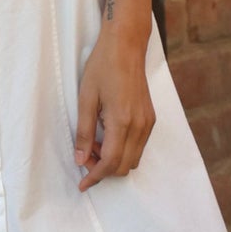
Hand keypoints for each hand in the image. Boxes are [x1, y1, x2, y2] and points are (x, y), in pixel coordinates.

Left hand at [73, 32, 154, 191]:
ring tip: (93, 143)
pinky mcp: (151, 118)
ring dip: (113, 160)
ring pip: (132, 159)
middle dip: (102, 169)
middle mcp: (140, 126)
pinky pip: (138, 146)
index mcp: (122, 121)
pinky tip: (106, 135)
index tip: (82, 185)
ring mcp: (148, 123)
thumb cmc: (102, 67)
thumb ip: (83, 132)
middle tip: (84, 156)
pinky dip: (122, 150)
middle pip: (123, 166)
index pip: (109, 163)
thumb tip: (80, 160)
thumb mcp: (85, 98)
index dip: (94, 177)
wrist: (126, 46)